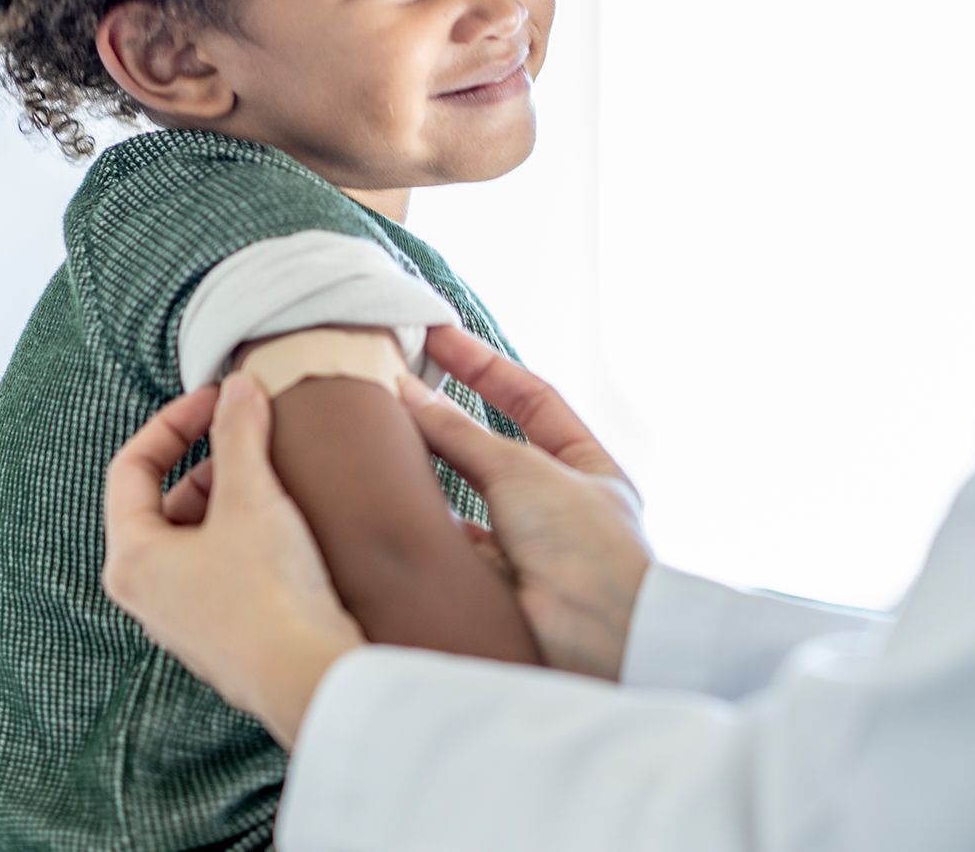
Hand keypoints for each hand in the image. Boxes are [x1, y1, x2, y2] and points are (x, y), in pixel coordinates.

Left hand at [102, 375, 365, 746]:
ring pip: (196, 537)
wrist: (309, 676)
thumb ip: (239, 433)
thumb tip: (238, 388)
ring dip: (231, 500)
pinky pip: (223, 568)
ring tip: (275, 483)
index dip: (173, 424)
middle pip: (164, 503)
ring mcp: (183, 618)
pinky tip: (288, 530)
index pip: (131, 468)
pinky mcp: (223, 634)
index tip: (217, 400)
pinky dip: (247, 537)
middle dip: (209, 464)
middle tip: (253, 442)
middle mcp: (146, 592)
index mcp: (132, 558)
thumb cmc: (268, 595)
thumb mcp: (251, 497)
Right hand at [403, 326, 651, 680]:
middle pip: (493, 447)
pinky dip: (423, 524)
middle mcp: (560, 505)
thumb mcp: (523, 471)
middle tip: (393, 384)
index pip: (531, 400)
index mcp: (589, 468)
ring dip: (428, 471)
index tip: (439, 337)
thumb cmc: (585, 545)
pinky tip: (388, 502)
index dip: (484, 366)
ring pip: (466, 497)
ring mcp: (527, 547)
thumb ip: (463, 434)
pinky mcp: (493, 584)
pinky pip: (451, 544)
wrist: (595, 636)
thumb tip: (410, 395)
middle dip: (446, 418)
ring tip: (379, 438)